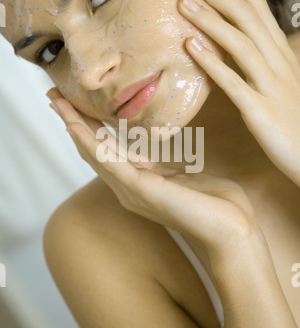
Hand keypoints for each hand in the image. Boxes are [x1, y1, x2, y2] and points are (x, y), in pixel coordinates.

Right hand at [47, 88, 266, 264]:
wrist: (233, 231)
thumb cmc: (216, 205)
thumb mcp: (186, 177)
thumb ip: (166, 167)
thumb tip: (156, 156)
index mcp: (138, 184)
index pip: (106, 151)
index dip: (89, 127)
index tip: (76, 105)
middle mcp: (127, 188)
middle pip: (92, 149)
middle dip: (72, 121)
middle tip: (53, 96)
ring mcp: (130, 190)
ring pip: (94, 152)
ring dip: (73, 125)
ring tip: (56, 102)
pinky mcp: (139, 189)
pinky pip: (108, 161)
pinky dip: (89, 141)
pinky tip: (74, 125)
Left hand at [178, 0, 299, 186]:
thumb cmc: (292, 118)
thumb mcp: (280, 80)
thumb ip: (262, 59)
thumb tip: (239, 39)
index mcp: (281, 53)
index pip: (258, 8)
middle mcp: (278, 62)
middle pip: (247, 18)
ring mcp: (270, 86)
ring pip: (240, 44)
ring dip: (211, 20)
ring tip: (183, 2)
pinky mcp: (260, 112)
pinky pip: (234, 83)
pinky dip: (212, 62)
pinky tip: (191, 46)